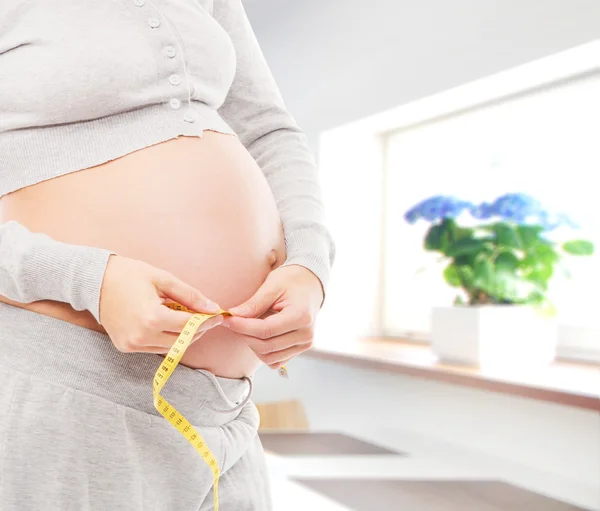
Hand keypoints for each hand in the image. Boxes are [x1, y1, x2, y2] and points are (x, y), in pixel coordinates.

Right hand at [99, 255, 223, 353]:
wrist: (93, 281)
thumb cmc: (129, 275)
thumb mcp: (163, 279)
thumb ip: (190, 296)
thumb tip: (212, 308)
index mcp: (152, 318)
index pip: (189, 325)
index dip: (208, 320)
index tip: (219, 314)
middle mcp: (142, 336)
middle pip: (183, 341)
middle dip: (198, 330)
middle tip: (207, 317)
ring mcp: (132, 345)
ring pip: (171, 348)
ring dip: (184, 336)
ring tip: (189, 318)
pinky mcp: (126, 347)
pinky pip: (155, 348)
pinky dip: (167, 339)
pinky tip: (170, 324)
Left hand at [222, 264, 323, 369]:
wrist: (309, 285)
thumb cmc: (291, 281)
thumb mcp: (272, 286)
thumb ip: (253, 304)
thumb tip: (233, 316)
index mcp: (301, 316)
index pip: (266, 330)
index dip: (243, 327)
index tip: (228, 319)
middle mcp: (306, 335)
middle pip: (266, 346)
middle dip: (244, 335)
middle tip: (233, 322)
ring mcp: (304, 345)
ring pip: (269, 357)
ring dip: (252, 344)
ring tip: (248, 326)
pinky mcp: (299, 350)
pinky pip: (275, 360)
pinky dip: (262, 351)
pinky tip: (259, 335)